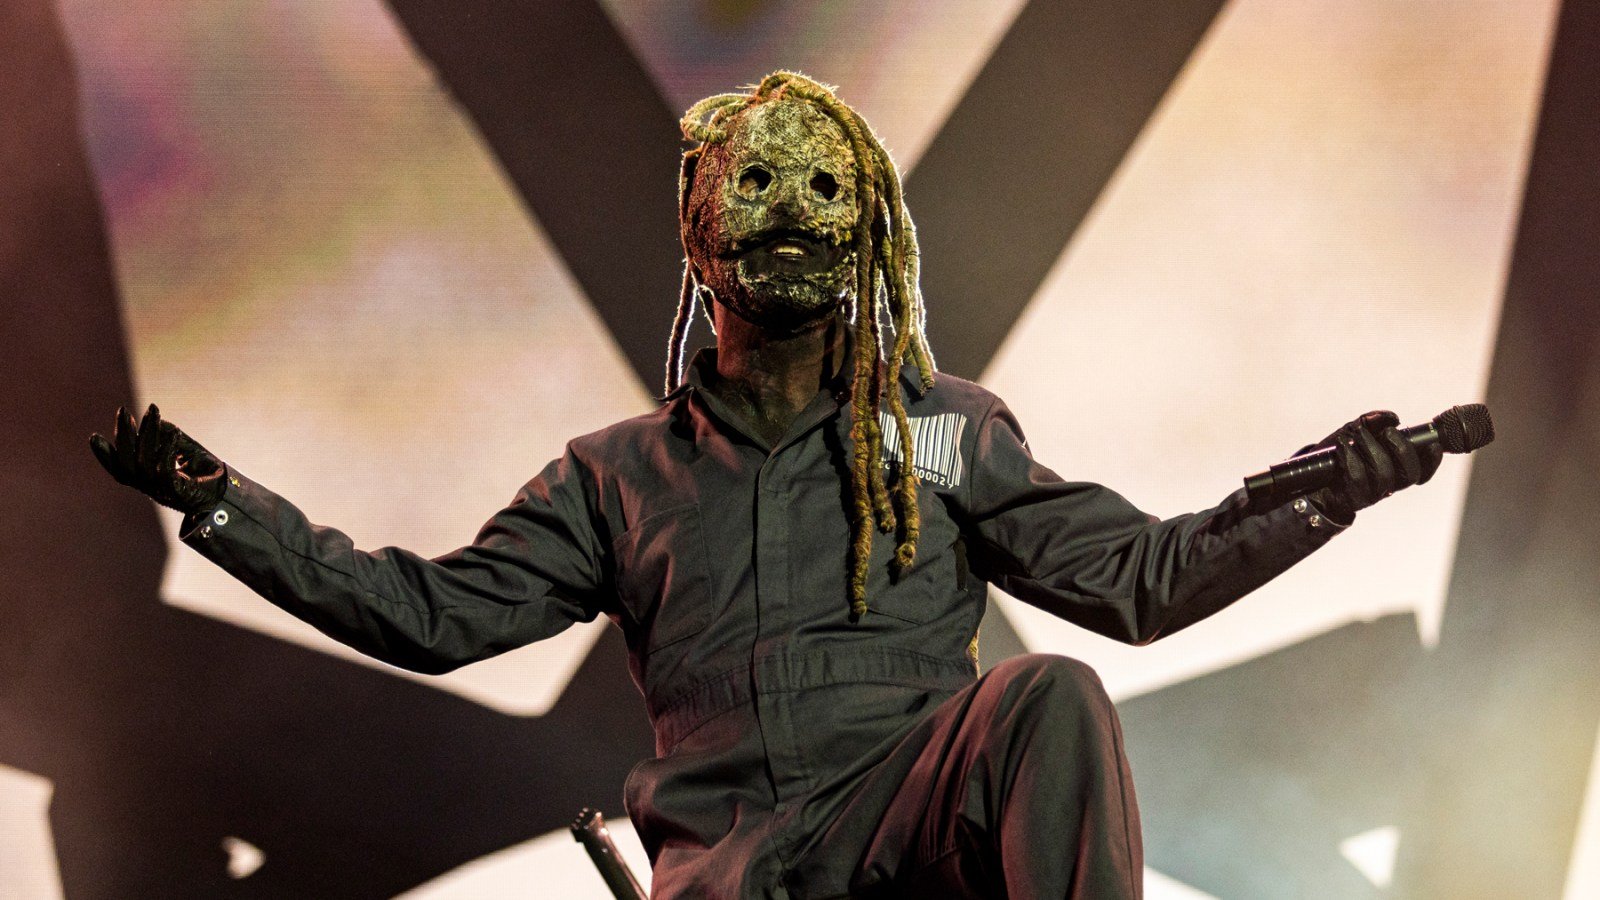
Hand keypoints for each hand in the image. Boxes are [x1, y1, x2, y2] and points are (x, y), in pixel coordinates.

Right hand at [89, 404, 226, 513]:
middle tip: (123, 411)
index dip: (105, 457)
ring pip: (144, 465)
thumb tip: (158, 421)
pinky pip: (165, 470)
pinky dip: (166, 449)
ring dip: (147, 435)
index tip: (94, 437)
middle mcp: (152, 490)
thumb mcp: (188, 451)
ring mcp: (165, 493)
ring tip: (152, 413)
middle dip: (123, 436)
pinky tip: (173, 432)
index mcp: (149, 483)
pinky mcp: (181, 493)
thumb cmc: (210, 475)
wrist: (233, 498)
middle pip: (127, 466)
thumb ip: (171, 436)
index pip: (121, 471)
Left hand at [1309, 410, 1442, 523]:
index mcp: (1395, 469)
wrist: (1307, 477)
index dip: (1432, 460)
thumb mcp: (1354, 432)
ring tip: (1357, 433)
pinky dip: (1352, 457)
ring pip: (1385, 474)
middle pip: (1409, 474)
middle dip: (1403, 449)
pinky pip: (1360, 478)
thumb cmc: (1337, 454)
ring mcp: (1372, 492)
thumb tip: (1393, 418)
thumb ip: (1372, 422)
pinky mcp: (1353, 497)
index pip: (1421, 470)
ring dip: (1372, 448)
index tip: (1433, 443)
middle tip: (1389, 432)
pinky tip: (1342, 446)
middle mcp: (1388, 484)